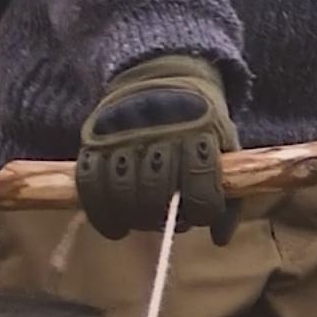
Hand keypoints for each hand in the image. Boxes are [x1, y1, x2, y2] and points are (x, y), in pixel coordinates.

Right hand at [76, 54, 238, 240]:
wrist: (160, 76)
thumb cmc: (196, 124)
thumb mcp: (222, 148)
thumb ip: (226, 195)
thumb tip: (220, 239)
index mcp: (199, 135)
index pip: (199, 190)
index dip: (199, 211)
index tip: (195, 213)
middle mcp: (159, 134)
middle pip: (156, 194)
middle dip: (160, 215)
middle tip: (161, 218)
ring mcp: (123, 135)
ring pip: (122, 191)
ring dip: (131, 215)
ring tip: (137, 220)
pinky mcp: (94, 139)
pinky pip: (90, 182)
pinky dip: (100, 211)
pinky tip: (115, 225)